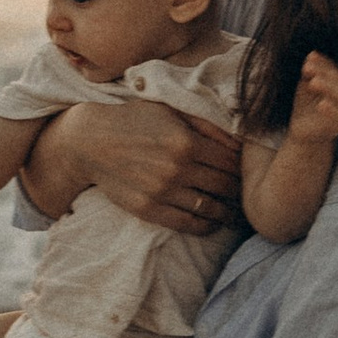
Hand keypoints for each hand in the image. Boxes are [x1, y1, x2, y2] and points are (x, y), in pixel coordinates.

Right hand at [23, 98, 241, 234]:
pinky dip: (207, 226)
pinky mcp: (149, 210)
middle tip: (245, 192)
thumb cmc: (133, 121)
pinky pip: (189, 224)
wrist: (90, 142)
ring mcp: (162, 192)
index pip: (231, 162)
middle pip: (226, 186)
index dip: (243, 168)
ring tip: (234, 210)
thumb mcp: (170, 111)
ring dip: (228, 211)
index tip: (247, 171)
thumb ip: (205, 123)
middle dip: (239, 190)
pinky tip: (213, 222)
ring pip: (211, 209)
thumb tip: (239, 140)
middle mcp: (177, 168)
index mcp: (186, 141)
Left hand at [287, 52, 337, 144]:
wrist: (300, 132)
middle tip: (308, 68)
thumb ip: (309, 73)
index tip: (310, 56)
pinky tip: (322, 104)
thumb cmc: (304, 106)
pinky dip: (332, 110)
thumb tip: (311, 55)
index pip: (336, 71)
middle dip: (326, 73)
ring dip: (329, 88)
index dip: (324, 62)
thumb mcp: (304, 86)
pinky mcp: (337, 127)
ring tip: (313, 82)